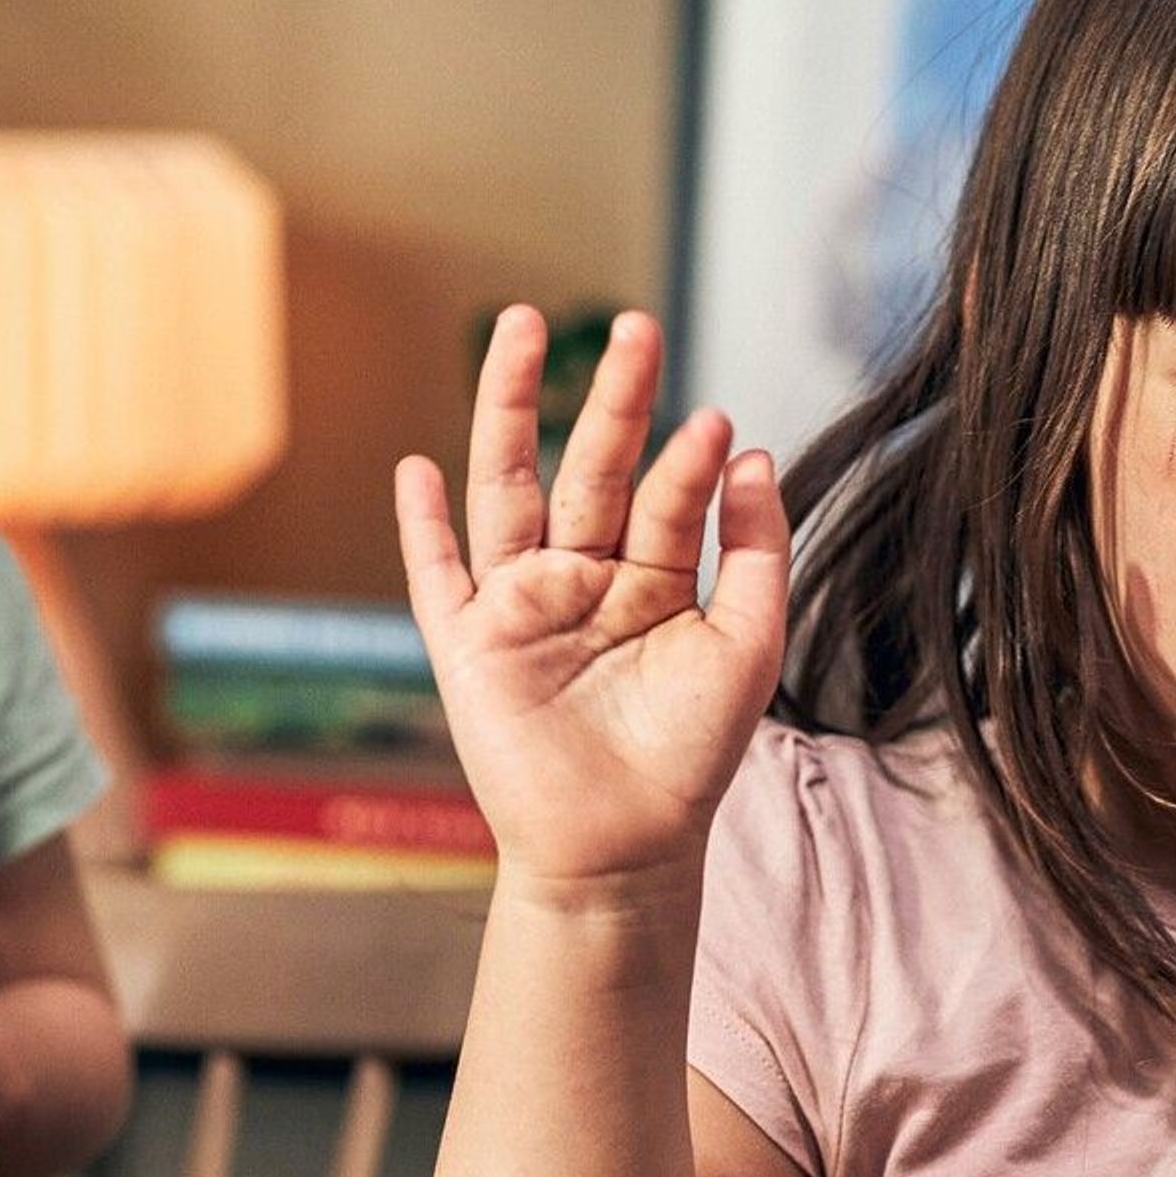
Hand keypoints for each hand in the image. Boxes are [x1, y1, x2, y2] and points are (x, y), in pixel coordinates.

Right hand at [394, 306, 790, 892]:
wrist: (623, 851)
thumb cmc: (691, 757)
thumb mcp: (747, 646)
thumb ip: (758, 551)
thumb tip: (752, 452)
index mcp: (651, 579)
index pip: (665, 498)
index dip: (687, 464)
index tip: (716, 426)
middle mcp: (582, 578)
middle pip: (588, 466)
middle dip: (611, 398)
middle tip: (638, 325)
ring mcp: (520, 606)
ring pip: (508, 490)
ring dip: (510, 411)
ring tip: (524, 330)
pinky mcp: (467, 646)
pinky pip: (436, 576)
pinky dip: (421, 525)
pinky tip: (417, 468)